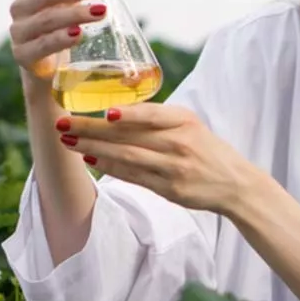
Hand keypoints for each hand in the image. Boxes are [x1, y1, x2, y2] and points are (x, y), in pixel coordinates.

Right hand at [8, 0, 115, 80]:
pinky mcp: (23, 55)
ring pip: (47, 18)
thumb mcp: (72, 0)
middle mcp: (20, 6)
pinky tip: (78, 34)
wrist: (48, 68)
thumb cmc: (60, 26)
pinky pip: (41, 45)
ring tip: (101, 11)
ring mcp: (19, 31)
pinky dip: (60, 39)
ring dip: (76, 13)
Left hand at [57, 103, 256, 215]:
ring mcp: (173, 168)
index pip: (154, 115)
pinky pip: (133, 176)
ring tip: (69, 141)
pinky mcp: (168, 189)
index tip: (103, 111)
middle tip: (64, 122)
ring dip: (94, 148)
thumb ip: (159, 119)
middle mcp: (180, 143)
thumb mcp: (191, 125)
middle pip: (130, 135)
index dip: (129, 114)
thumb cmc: (207, 149)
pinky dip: (110, 167)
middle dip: (93, 128)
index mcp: (186, 121)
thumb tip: (115, 112)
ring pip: (127, 156)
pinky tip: (91, 159)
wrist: (235, 184)